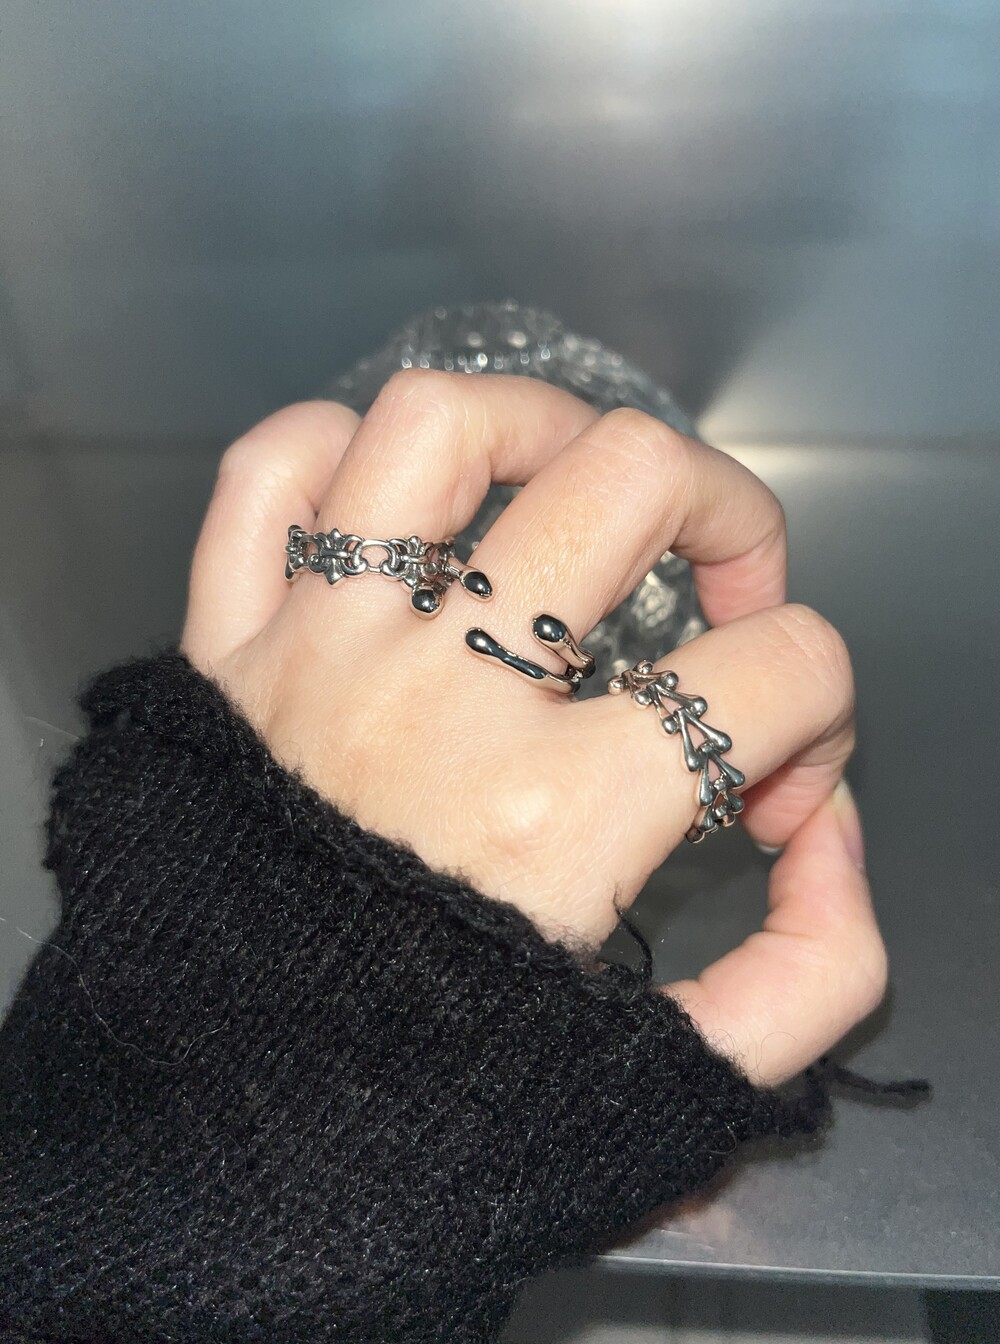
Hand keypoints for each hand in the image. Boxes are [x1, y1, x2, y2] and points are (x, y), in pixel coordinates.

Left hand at [182, 371, 886, 1084]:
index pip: (777, 672)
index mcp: (558, 816)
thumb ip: (807, 981)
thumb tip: (830, 839)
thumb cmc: (424, 1117)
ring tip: (576, 485)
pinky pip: (262, 483)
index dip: (826, 714)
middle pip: (629, 482)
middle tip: (723, 597)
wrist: (219, 1151)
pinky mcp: (224, 657)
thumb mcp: (657, 1095)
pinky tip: (395, 510)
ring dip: (539, 425)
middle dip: (734, 515)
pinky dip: (332, 455)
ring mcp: (317, 661)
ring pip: (435, 430)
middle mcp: (436, 708)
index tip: (774, 780)